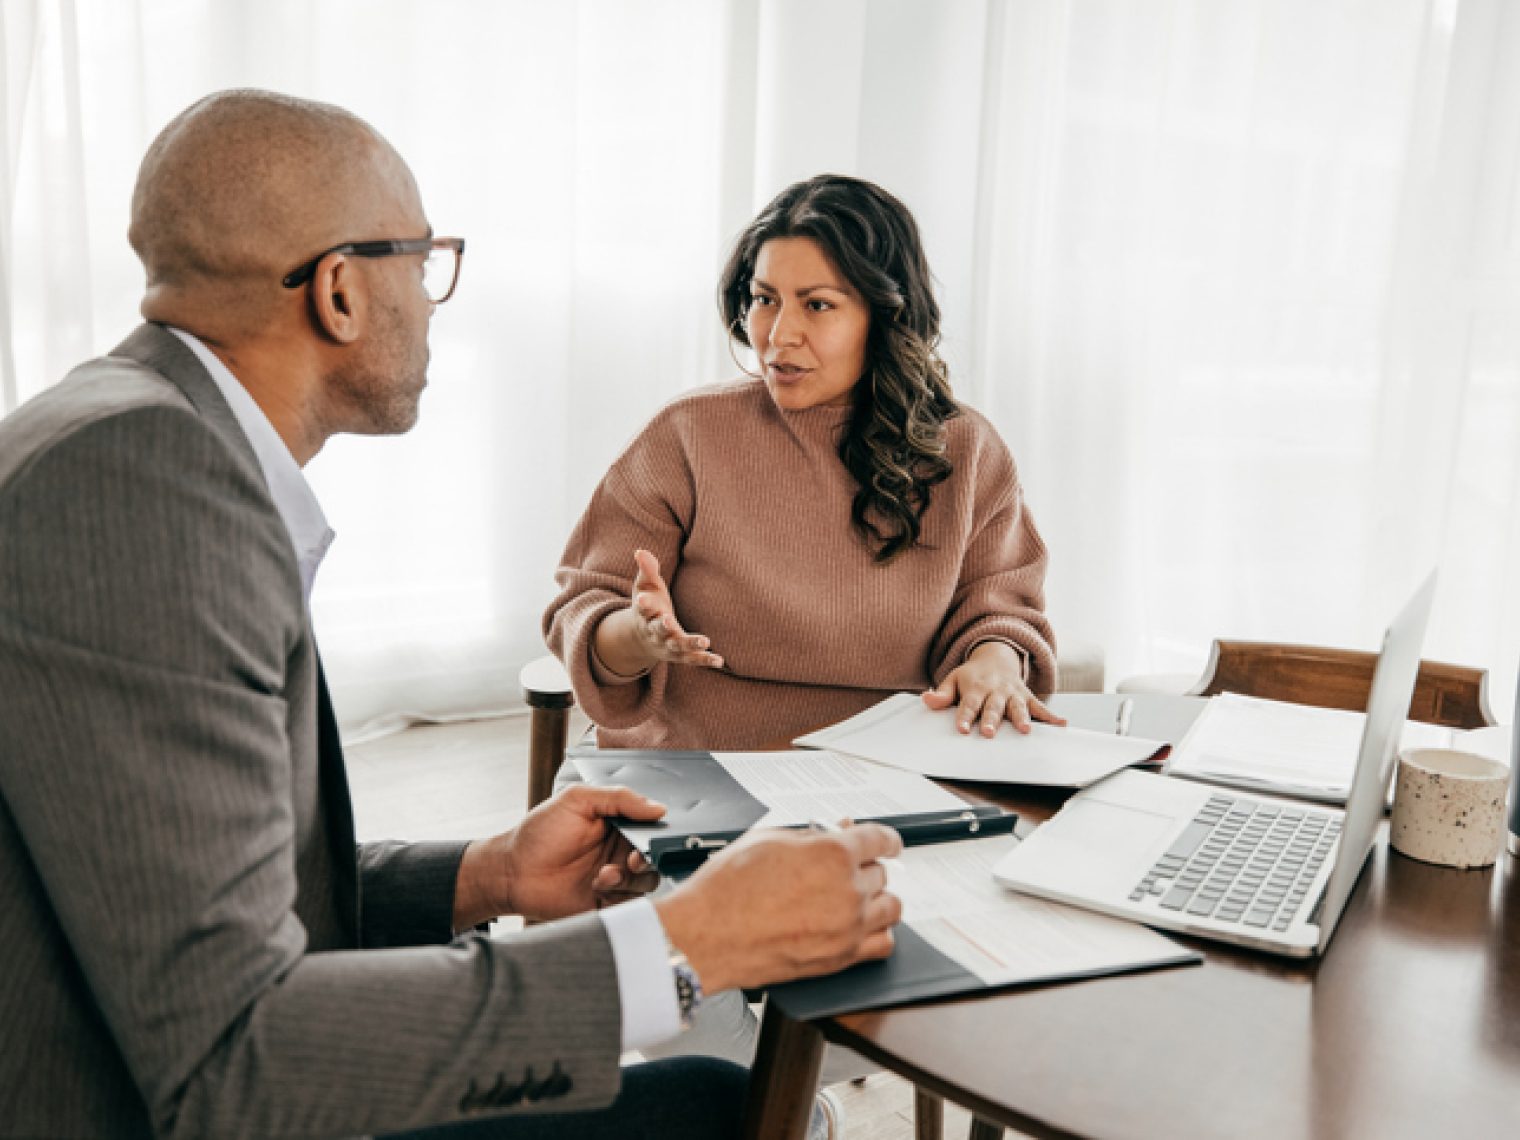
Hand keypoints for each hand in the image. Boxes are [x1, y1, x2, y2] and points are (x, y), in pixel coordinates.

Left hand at [453, 785, 665, 927]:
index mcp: (616, 823)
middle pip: (653, 857)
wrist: (512, 873)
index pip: (649, 827)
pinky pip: (631, 904)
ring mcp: (614, 877)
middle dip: (646, 860)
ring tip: (603, 876)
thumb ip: (619, 798)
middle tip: (630, 861)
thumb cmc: (539, 833)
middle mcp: (618, 850)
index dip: (654, 835)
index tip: (649, 839)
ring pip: (646, 882)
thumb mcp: (577, 800)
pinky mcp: (607, 902)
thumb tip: (657, 808)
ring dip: (629, 880)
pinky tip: (597, 888)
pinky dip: (620, 897)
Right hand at [592, 549, 723, 676]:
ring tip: (705, 641)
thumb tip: (640, 551)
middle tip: (668, 620)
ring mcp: (667, 645)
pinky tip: (720, 661)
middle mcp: (654, 632)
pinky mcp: (680, 655)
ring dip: (690, 644)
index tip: (643, 599)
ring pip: (677, 647)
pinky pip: (692, 659)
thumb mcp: (645, 587)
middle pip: (658, 630)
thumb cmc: (649, 606)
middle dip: (662, 626)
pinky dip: (704, 660)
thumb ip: (647, 570)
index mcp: (645, 615)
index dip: (643, 604)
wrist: (642, 639)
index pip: (643, 609)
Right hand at [653, 823, 903, 994]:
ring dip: (877, 897)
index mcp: (833, 854)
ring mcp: (848, 927)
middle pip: (882, 873)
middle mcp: (848, 890)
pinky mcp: (841, 958)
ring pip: (890, 907)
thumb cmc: (727, 889)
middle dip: (866, 867)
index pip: (880, 839)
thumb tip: (832, 834)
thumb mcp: (768, 840)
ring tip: (857, 896)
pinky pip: (883, 944)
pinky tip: (864, 926)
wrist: (706, 936)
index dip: (887, 838)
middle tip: (846, 868)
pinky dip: (879, 932)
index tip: (889, 842)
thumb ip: (809, 837)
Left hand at [922, 641, 1065, 736]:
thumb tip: (926, 700)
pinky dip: (1051, 716)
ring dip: (1021, 718)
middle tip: (989, 732)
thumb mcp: (953, 679)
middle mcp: (995, 691)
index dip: (964, 717)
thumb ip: (942, 693)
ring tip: (1025, 730)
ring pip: (1017, 707)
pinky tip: (1062, 724)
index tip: (961, 729)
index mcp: (975, 688)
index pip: (968, 705)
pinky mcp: (1026, 696)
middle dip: (992, 719)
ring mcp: (1012, 694)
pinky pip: (1039, 706)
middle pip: (993, 707)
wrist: (996, 656)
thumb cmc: (972, 675)